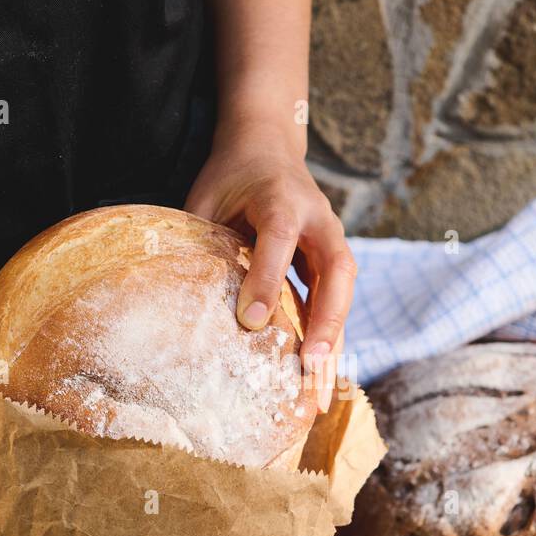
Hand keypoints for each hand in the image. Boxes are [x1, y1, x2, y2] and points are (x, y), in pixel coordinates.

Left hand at [185, 121, 355, 410]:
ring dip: (335, 338)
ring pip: (344, 290)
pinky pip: (336, 301)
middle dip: (328, 318)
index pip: (279, 239)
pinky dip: (329, 337)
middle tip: (312, 362)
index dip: (267, 279)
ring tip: (321, 387)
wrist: (268, 148)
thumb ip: (206, 238)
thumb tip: (192, 297)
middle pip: (337, 268)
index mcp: (280, 197)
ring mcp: (331, 239)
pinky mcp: (331, 261)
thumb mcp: (208, 197)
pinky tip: (318, 375)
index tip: (250, 322)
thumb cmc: (230, 176)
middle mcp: (317, 218)